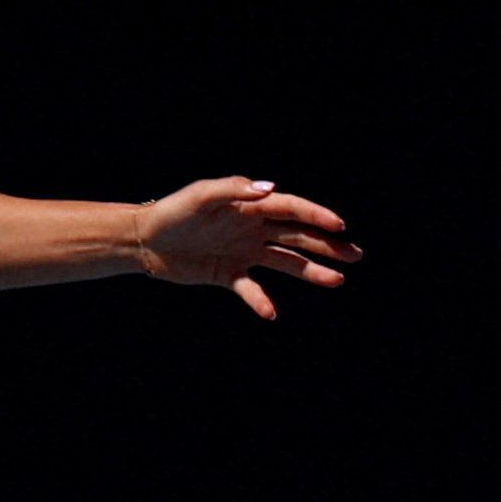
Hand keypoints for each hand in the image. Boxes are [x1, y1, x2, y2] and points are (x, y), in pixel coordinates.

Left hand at [132, 178, 358, 318]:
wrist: (145, 240)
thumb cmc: (173, 211)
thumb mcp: (201, 195)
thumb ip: (234, 190)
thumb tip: (269, 188)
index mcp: (250, 206)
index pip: (291, 209)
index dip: (316, 216)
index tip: (340, 226)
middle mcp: (253, 228)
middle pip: (298, 236)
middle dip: (328, 245)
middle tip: (355, 255)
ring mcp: (244, 252)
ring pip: (286, 263)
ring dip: (311, 271)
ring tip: (337, 281)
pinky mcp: (229, 274)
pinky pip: (252, 289)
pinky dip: (261, 300)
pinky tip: (270, 312)